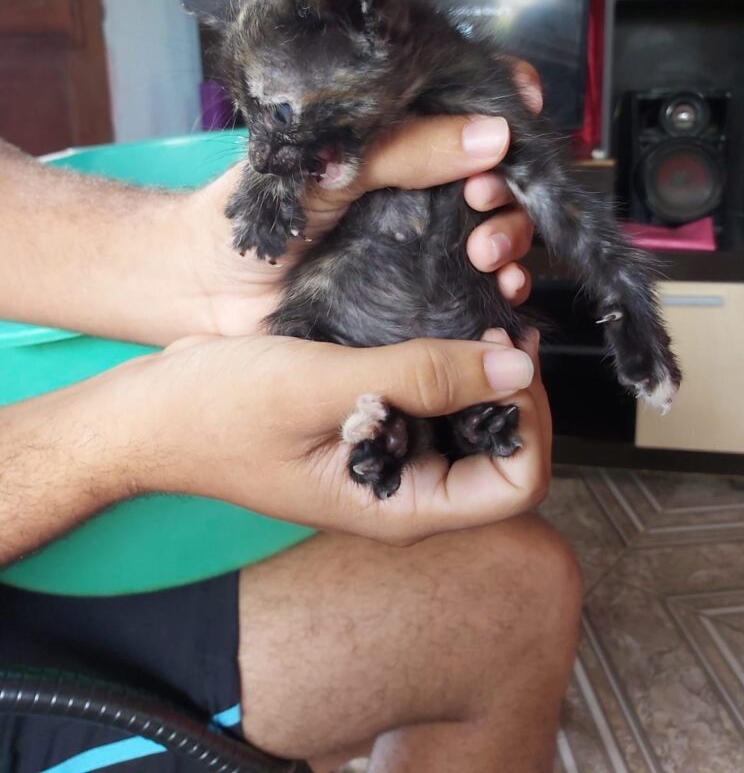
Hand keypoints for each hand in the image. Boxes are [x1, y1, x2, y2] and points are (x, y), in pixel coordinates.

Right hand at [108, 326, 549, 544]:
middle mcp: (403, 485)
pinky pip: (427, 393)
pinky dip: (442, 356)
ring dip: (482, 365)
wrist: (149, 413)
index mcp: (400, 503)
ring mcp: (385, 453)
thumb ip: (422, 377)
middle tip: (501, 318)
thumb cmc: (219, 410)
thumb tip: (517, 366)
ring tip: (477, 303)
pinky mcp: (367, 420)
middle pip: (503, 449)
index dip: (532, 422)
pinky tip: (434, 309)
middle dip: (515, 387)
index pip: (516, 485)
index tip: (511, 356)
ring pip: (468, 417)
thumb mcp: (323, 386)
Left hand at [182, 61, 542, 336]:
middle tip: (482, 196)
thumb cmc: (253, 208)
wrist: (208, 286)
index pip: (467, 98)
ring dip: (509, 235)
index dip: (507, 96)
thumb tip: (490, 134)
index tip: (525, 104)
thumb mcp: (328, 162)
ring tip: (484, 252)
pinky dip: (503, 287)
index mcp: (395, 132)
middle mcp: (418, 181)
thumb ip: (405, 147)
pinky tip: (503, 293)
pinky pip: (478, 284)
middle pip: (497, 168)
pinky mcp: (419, 289)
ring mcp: (422, 236)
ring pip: (496, 226)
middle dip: (508, 182)